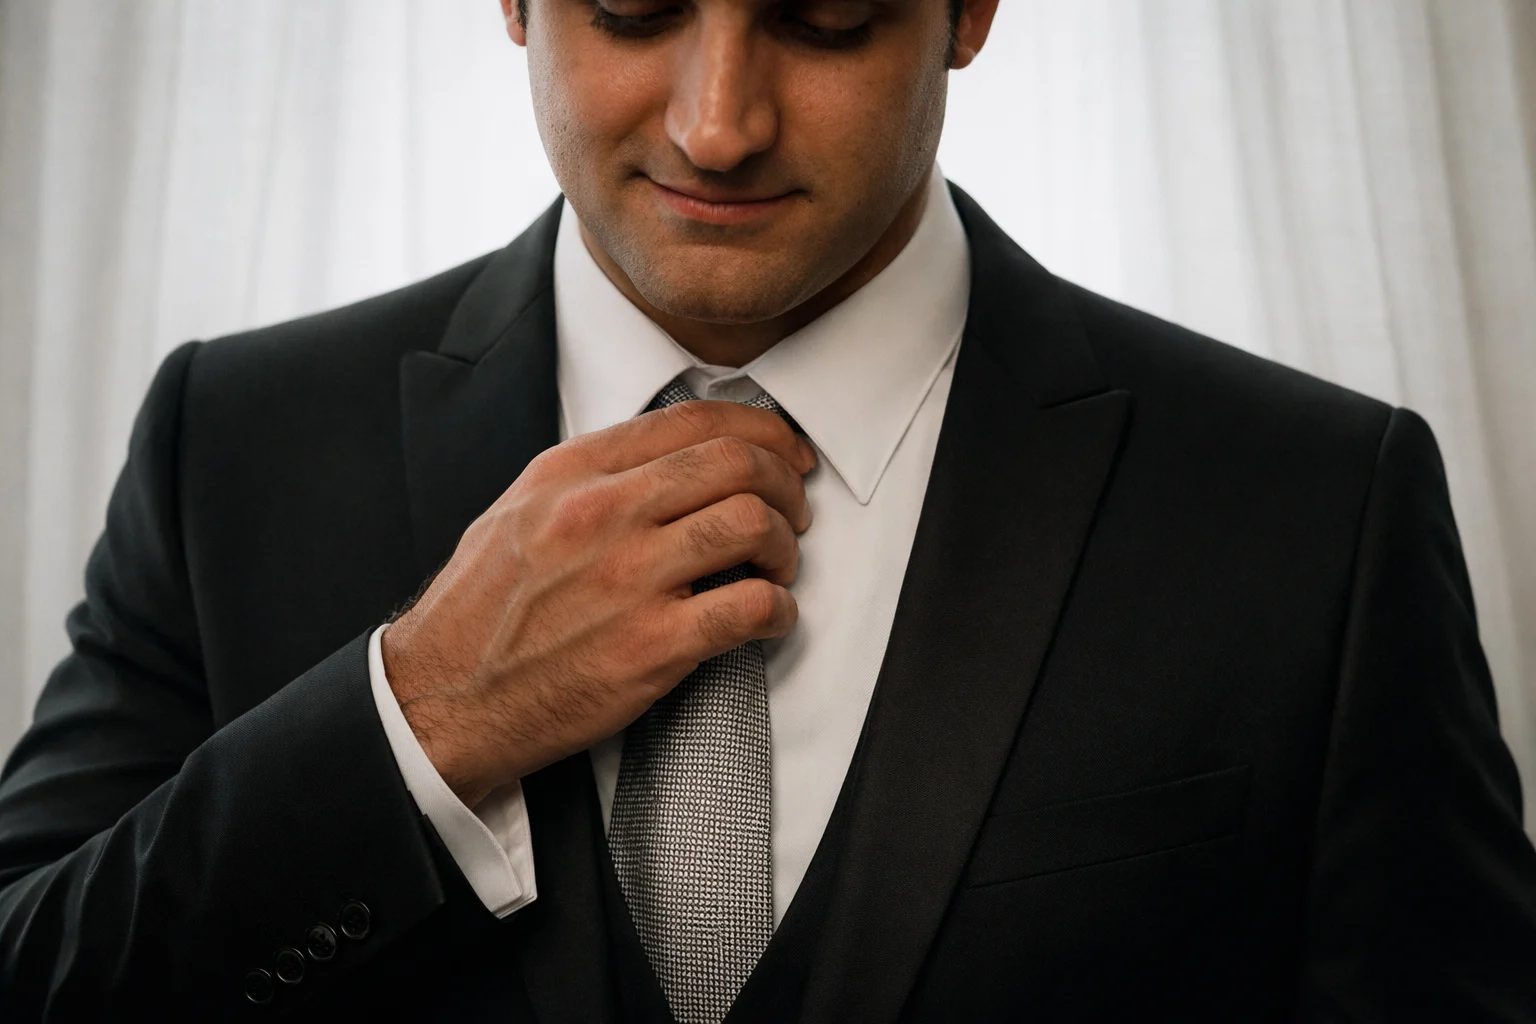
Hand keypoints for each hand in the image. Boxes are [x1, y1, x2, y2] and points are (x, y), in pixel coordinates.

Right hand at [381, 400, 815, 806]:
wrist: (440, 699)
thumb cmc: (480, 612)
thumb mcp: (518, 512)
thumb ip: (589, 478)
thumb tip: (667, 462)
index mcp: (572, 473)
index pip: (694, 421)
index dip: (763, 431)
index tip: (788, 453)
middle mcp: (602, 513)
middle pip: (735, 464)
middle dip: (785, 484)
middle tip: (793, 514)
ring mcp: (628, 578)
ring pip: (751, 523)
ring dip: (785, 546)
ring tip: (777, 568)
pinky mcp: (651, 646)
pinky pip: (751, 607)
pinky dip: (779, 611)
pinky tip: (769, 619)